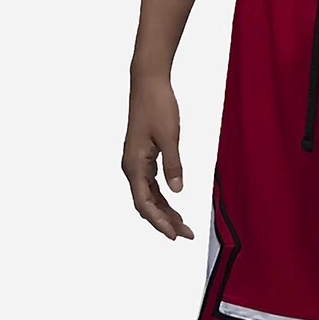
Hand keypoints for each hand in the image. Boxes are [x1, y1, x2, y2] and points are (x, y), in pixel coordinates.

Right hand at [122, 72, 193, 239]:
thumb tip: (177, 191)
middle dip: (165, 221)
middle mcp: (131, 167)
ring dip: (165, 212)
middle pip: (146, 204)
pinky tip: (174, 206)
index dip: (158, 222)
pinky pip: (151, 186)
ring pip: (149, 197)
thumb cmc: (158, 106)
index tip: (174, 235)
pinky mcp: (143, 158)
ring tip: (184, 226)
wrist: (148, 83)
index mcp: (134, 164)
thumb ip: (173, 165)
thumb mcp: (170, 137)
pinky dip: (162, 199)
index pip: (144, 203)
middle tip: (187, 234)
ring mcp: (136, 163)